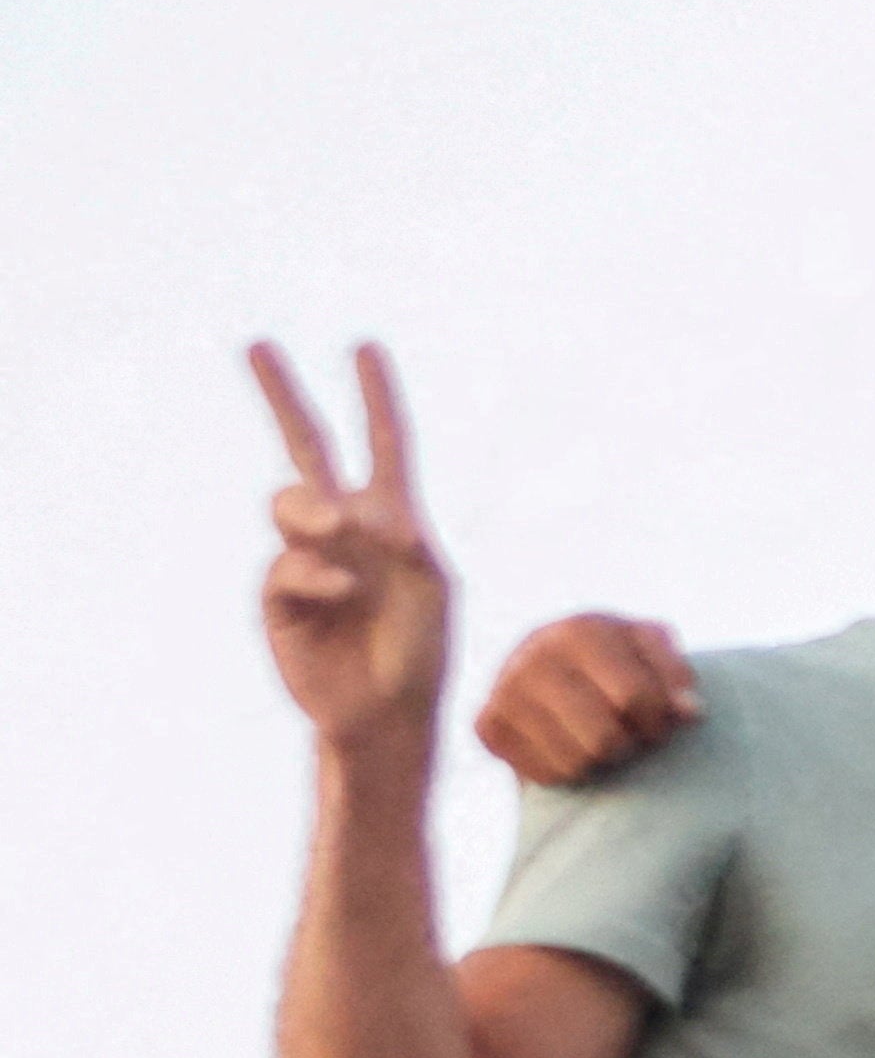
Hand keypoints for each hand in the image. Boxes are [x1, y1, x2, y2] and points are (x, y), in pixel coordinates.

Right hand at [248, 341, 448, 756]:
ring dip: (313, 512)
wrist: (388, 714)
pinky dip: (318, 573)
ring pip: (290, 502)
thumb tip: (346, 510)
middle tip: (259, 344)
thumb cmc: (421, 651)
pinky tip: (342, 592)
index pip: (385, 445)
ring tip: (337, 531)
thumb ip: (400, 539)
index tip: (365, 348)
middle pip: (307, 447)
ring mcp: (306, 555)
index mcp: (392, 519)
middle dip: (284, 394)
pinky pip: (290, 563)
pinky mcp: (279, 593)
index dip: (376, 397)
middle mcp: (344, 528)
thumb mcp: (431, 586)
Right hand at [475, 612, 700, 790]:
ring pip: (576, 761)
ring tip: (598, 737)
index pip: (635, 698)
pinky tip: (567, 746)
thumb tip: (691, 711)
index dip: (659, 721)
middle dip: (630, 744)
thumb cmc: (617, 663)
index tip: (658, 719)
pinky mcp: (487, 725)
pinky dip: (568, 771)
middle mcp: (534, 655)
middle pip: (604, 739)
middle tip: (629, 732)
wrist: (549, 668)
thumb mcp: (651, 654)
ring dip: (600, 761)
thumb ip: (676, 675)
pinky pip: (547, 774)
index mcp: (581, 630)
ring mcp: (504, 690)